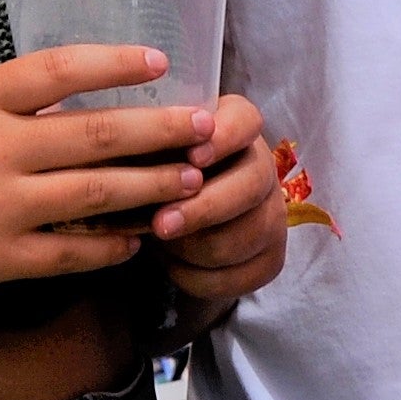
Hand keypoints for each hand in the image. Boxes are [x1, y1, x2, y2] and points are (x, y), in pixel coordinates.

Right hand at [0, 46, 217, 307]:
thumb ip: (6, 102)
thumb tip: (80, 93)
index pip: (58, 69)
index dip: (115, 62)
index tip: (161, 62)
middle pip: (98, 133)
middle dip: (163, 131)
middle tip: (206, 125)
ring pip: (98, 193)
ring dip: (154, 187)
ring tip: (192, 180)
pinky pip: (72, 252)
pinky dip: (112, 245)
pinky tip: (139, 239)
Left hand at [156, 97, 287, 312]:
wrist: (171, 217)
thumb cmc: (157, 170)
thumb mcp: (150, 148)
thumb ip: (148, 145)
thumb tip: (128, 158)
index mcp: (238, 127)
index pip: (245, 122)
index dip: (224, 139)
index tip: (192, 156)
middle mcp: (264, 168)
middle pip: (250, 186)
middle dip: (203, 209)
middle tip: (160, 224)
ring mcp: (272, 216)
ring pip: (243, 238)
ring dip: (193, 247)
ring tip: (159, 242)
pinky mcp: (269, 259)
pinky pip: (239, 276)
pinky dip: (198, 277)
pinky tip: (173, 265)